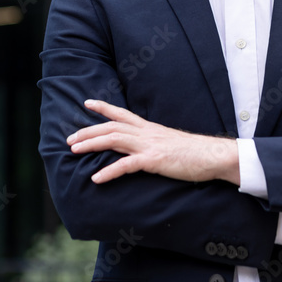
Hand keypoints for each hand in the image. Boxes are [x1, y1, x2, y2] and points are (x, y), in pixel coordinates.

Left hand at [67, 99, 239, 185]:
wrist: (212, 156)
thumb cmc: (192, 152)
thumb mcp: (168, 142)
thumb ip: (153, 142)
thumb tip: (143, 147)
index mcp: (149, 128)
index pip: (121, 113)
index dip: (103, 107)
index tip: (86, 103)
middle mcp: (146, 133)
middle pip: (110, 127)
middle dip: (87, 131)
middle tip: (69, 139)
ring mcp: (149, 145)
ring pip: (114, 140)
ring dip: (91, 144)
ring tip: (74, 151)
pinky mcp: (153, 161)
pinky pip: (126, 165)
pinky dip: (109, 171)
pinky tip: (96, 178)